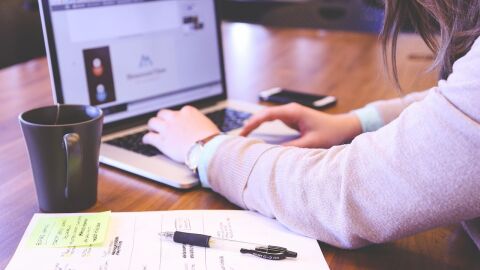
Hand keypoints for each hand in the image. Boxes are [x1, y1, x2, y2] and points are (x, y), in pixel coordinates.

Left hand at [142, 106, 219, 162]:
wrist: (207, 149)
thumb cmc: (211, 139)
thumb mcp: (208, 125)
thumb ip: (199, 124)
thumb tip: (200, 128)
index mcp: (188, 112)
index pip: (178, 111)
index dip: (176, 118)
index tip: (176, 122)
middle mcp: (176, 117)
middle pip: (162, 114)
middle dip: (161, 119)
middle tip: (161, 124)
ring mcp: (167, 129)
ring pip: (153, 122)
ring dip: (152, 126)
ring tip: (152, 130)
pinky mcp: (162, 141)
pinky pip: (149, 137)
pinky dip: (146, 139)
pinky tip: (147, 141)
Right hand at [240, 103, 361, 147]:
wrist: (343, 127)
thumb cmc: (331, 133)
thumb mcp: (311, 143)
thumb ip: (292, 148)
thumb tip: (273, 153)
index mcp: (293, 112)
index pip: (267, 115)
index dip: (253, 123)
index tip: (242, 133)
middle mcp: (290, 110)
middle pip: (263, 115)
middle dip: (250, 124)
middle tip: (238, 138)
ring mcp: (290, 114)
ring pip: (267, 118)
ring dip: (255, 126)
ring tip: (243, 138)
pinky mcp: (292, 119)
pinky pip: (273, 122)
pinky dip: (263, 128)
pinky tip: (256, 136)